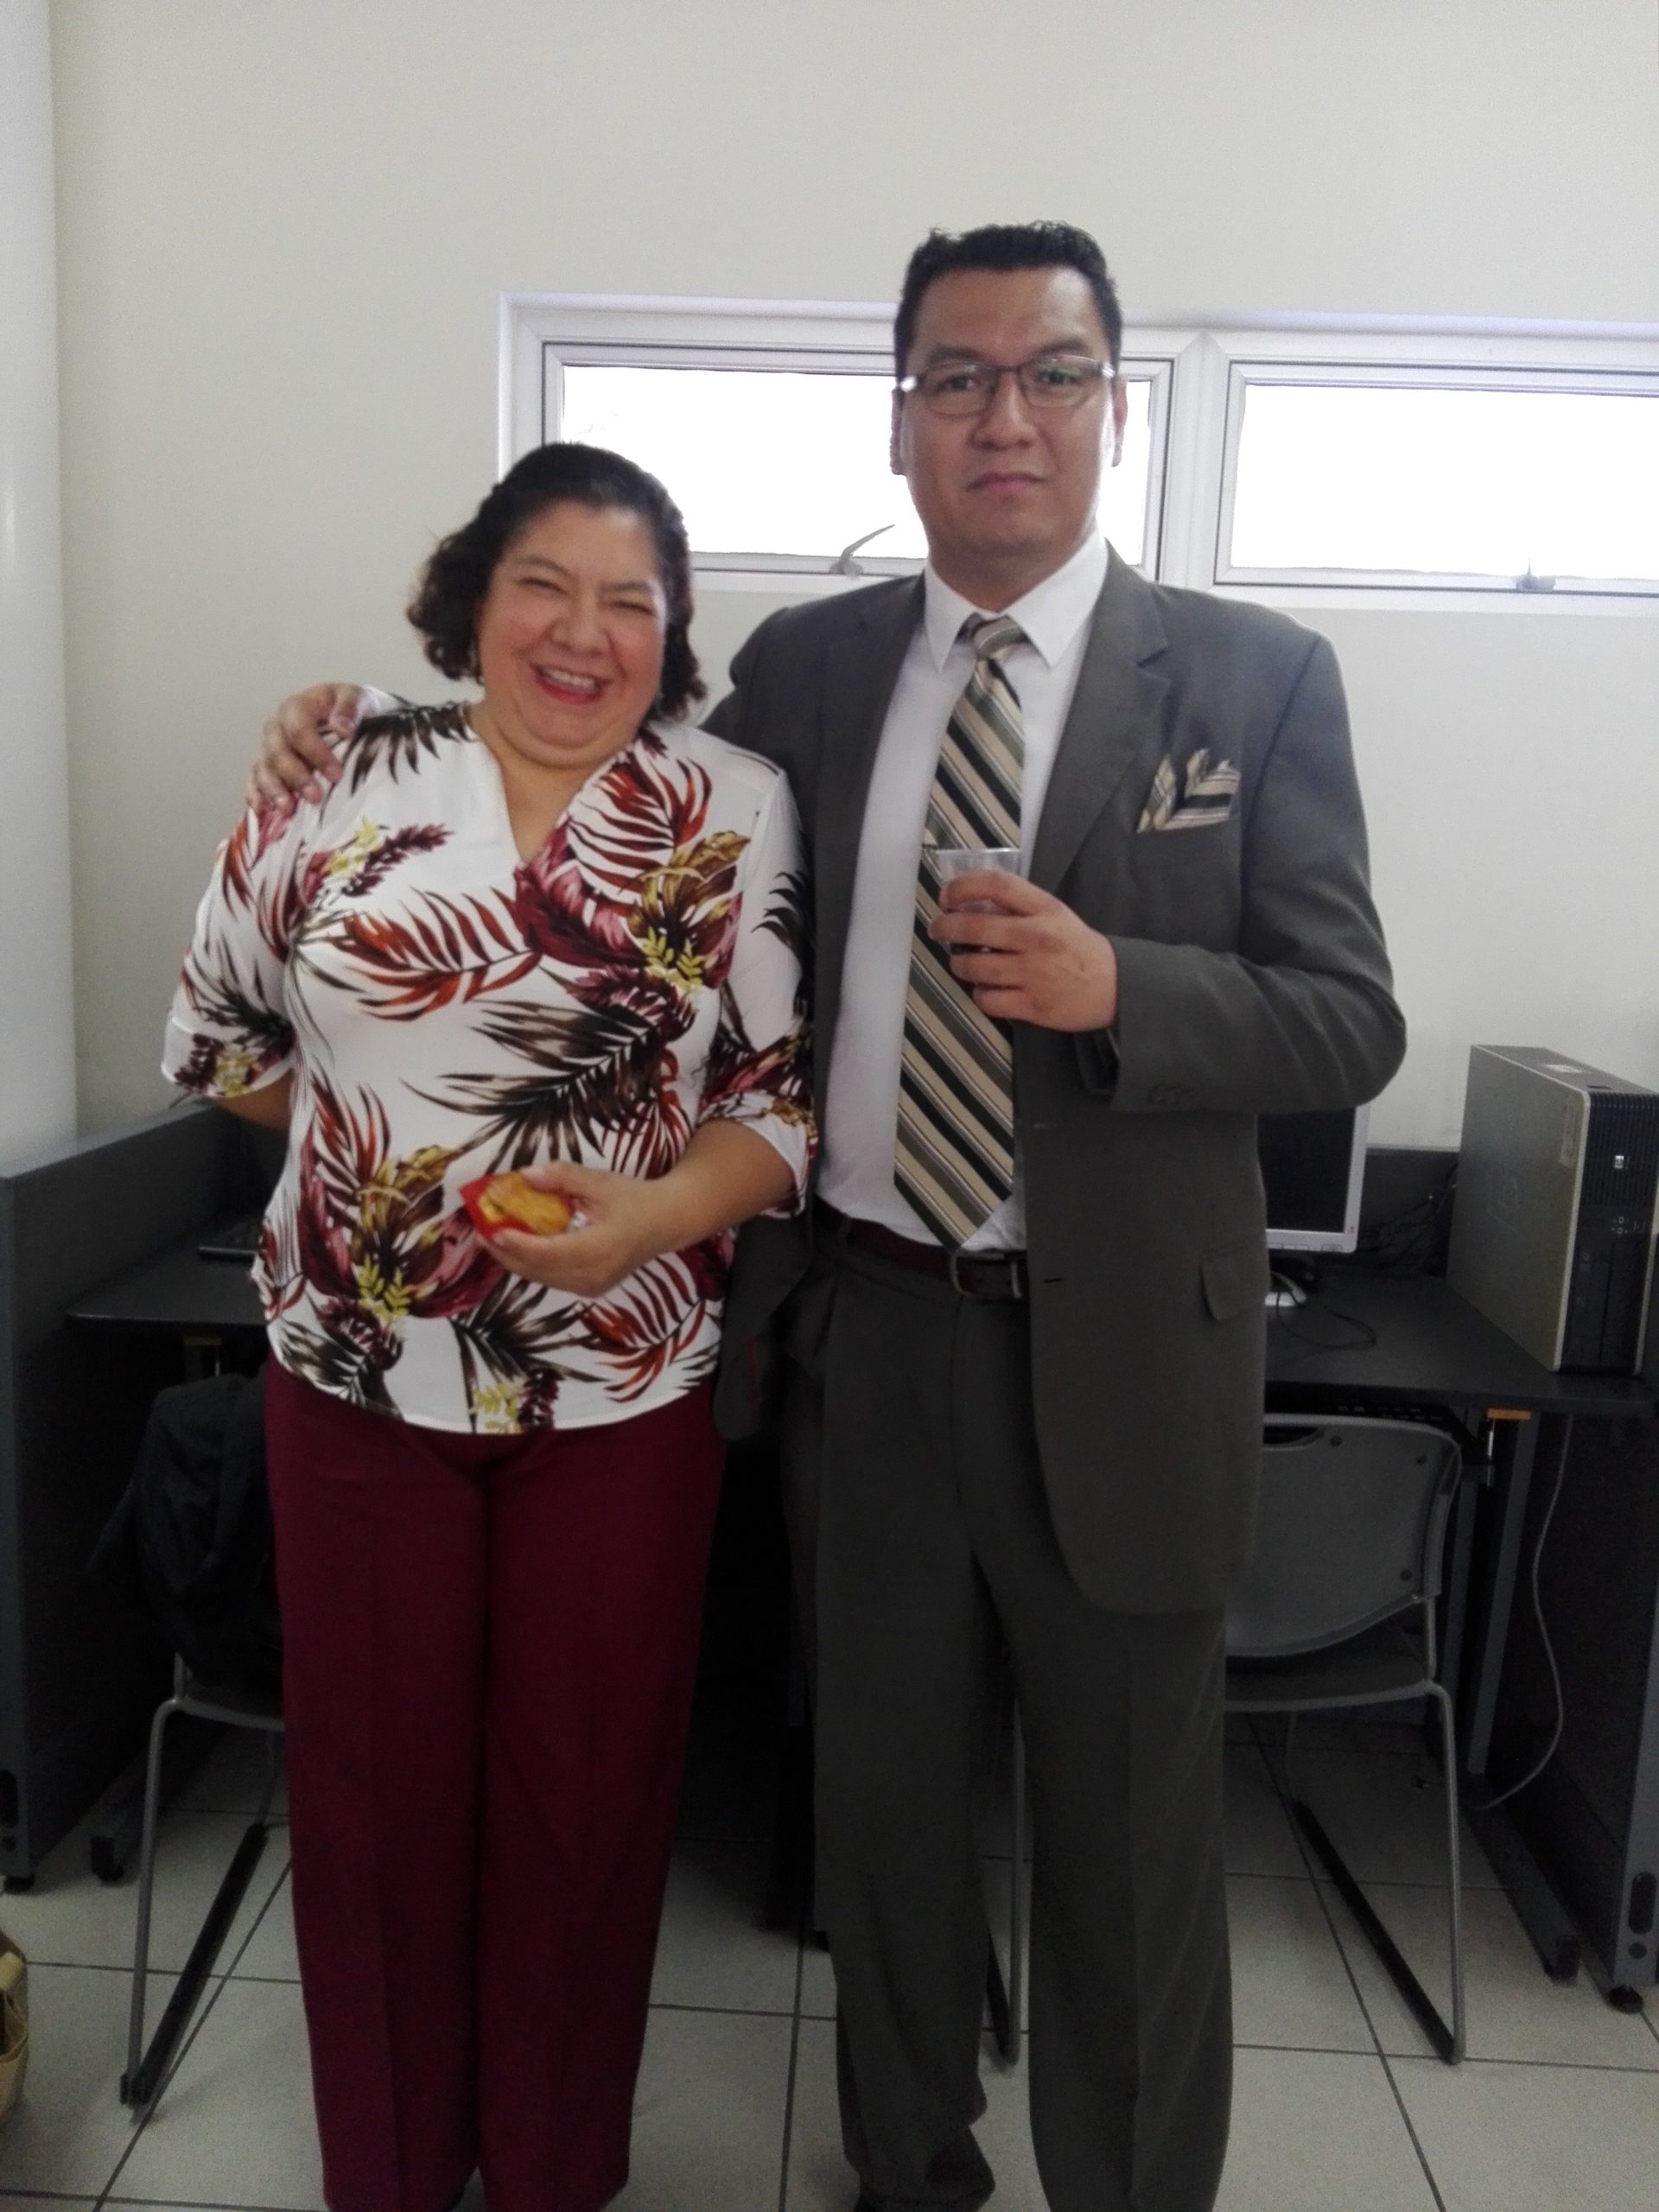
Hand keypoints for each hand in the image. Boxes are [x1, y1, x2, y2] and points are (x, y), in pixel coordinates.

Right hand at [246, 684, 360, 811]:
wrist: (344, 717)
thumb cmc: (350, 710)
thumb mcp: (356, 698)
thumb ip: (350, 706)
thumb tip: (343, 727)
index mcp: (297, 707)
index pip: (299, 729)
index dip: (315, 752)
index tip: (336, 774)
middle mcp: (277, 727)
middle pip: (278, 751)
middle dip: (295, 776)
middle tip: (315, 797)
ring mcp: (268, 747)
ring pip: (263, 767)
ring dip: (274, 790)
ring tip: (289, 810)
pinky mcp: (265, 765)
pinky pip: (254, 779)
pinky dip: (255, 794)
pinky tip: (261, 810)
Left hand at [485, 1161, 676, 1299]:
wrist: (665, 1223)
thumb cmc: (634, 1199)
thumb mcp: (599, 1182)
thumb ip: (562, 1177)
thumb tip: (524, 1175)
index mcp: (600, 1248)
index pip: (549, 1252)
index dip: (517, 1243)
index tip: (492, 1229)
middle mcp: (594, 1274)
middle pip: (539, 1269)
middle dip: (506, 1252)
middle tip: (480, 1231)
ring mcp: (591, 1286)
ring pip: (541, 1278)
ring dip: (514, 1260)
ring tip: (491, 1239)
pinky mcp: (589, 1289)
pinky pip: (551, 1279)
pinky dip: (530, 1265)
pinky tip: (516, 1248)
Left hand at [930, 873, 1118, 1030]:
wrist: (1114, 986)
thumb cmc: (1077, 947)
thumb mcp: (1055, 915)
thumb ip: (1018, 907)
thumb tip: (969, 903)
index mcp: (1045, 909)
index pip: (997, 885)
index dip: (963, 886)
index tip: (947, 895)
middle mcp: (1037, 938)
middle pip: (975, 927)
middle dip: (946, 927)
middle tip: (938, 929)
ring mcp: (1033, 973)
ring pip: (974, 968)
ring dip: (959, 964)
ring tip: (962, 963)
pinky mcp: (1032, 1005)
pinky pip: (987, 1000)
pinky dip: (979, 994)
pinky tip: (985, 988)